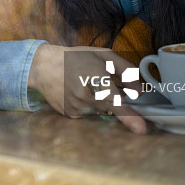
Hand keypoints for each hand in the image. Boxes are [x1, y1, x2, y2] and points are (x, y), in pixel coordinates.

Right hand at [28, 44, 147, 133]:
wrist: (44, 66)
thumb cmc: (75, 58)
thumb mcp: (103, 55)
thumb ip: (125, 70)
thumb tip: (139, 90)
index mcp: (96, 79)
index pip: (117, 101)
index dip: (130, 117)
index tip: (141, 129)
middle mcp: (86, 96)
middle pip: (111, 107)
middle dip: (114, 100)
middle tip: (100, 84)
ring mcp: (77, 107)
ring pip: (101, 112)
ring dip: (100, 102)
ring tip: (86, 85)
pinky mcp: (71, 114)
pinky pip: (88, 114)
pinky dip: (88, 105)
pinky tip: (78, 92)